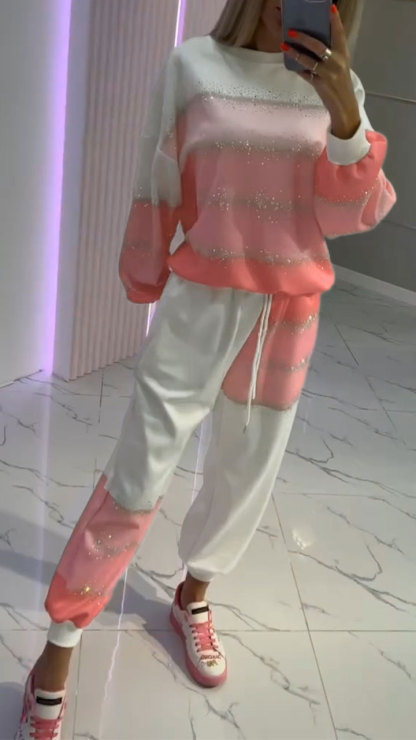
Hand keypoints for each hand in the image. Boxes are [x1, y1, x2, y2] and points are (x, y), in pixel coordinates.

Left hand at [282, 5, 360, 138]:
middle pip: (318, 46)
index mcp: (343, 53)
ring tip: (284, 45)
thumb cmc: (339, 81)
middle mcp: (337, 61)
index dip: (334, 20)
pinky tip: (290, 63)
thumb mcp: (339, 64)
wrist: (344, 105)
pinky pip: (305, 74)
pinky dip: (298, 68)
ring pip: (308, 60)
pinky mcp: (320, 84)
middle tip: (291, 31)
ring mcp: (328, 73)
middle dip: (304, 37)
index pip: (339, 33)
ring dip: (294, 52)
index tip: (330, 8)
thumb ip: (330, 52)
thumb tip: (311, 39)